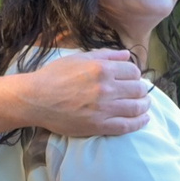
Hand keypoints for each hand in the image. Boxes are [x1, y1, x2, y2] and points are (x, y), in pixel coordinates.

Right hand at [22, 49, 151, 139]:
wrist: (35, 99)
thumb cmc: (53, 76)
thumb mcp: (78, 58)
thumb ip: (105, 55)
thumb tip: (127, 55)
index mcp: (102, 68)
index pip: (133, 71)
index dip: (135, 75)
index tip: (132, 80)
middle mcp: (106, 87)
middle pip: (138, 89)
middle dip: (142, 90)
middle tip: (140, 93)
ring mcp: (104, 108)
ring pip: (136, 107)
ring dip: (144, 106)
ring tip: (144, 105)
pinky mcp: (99, 125)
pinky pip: (127, 125)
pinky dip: (139, 122)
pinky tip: (143, 119)